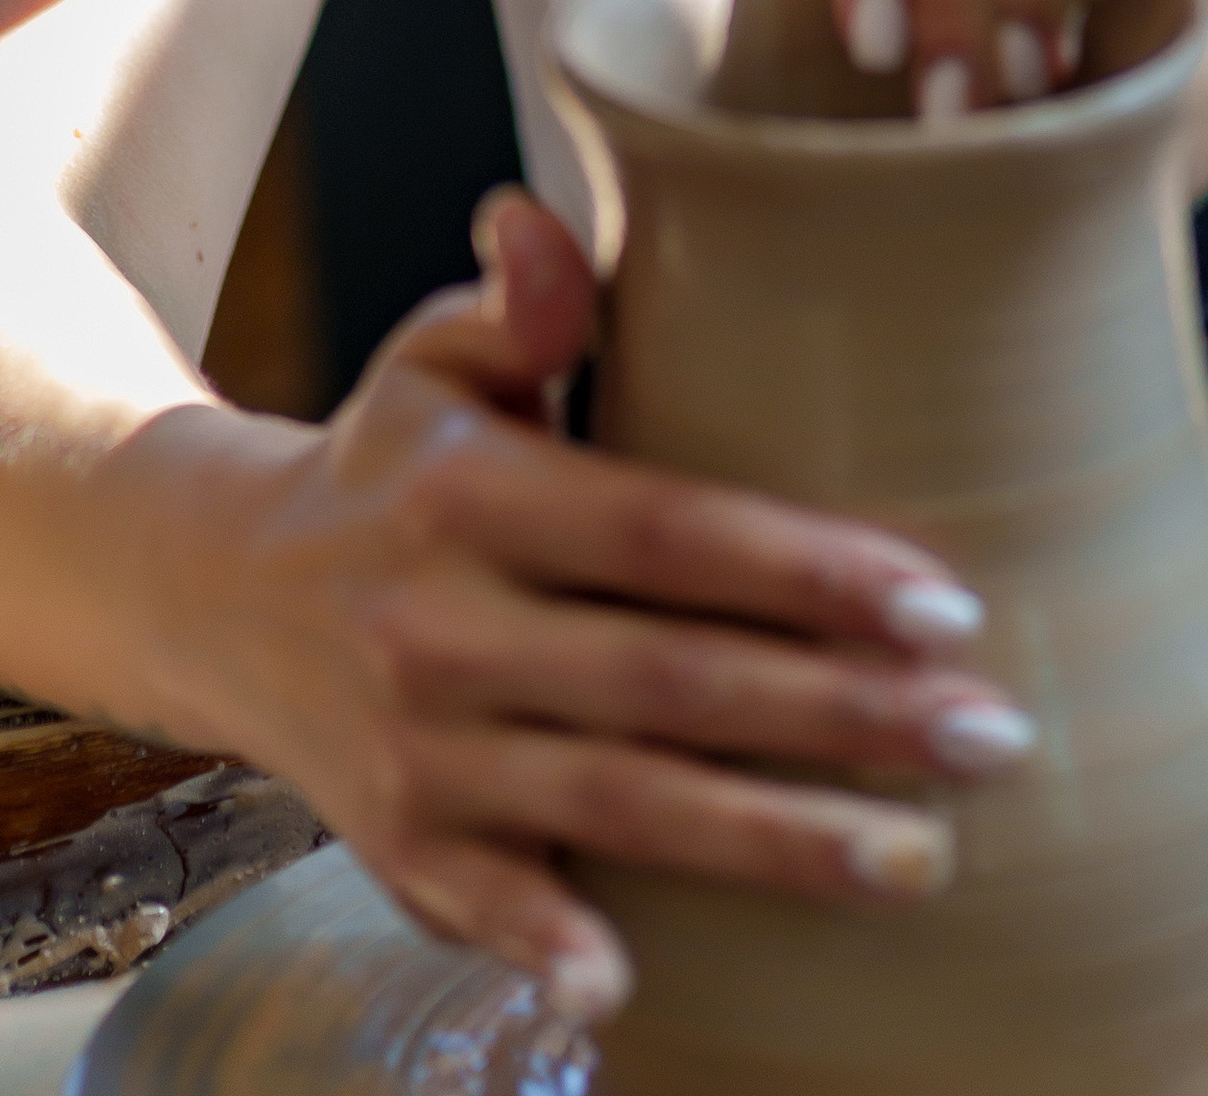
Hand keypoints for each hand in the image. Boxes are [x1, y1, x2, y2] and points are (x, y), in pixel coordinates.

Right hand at [130, 193, 1035, 1022]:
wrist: (219, 593)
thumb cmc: (393, 462)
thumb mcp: (438, 359)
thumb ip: (520, 301)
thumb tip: (543, 221)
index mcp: (473, 493)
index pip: (664, 532)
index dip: (800, 569)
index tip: (941, 601)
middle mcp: (443, 624)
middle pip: (670, 681)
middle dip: (839, 716)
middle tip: (989, 736)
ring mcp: (421, 748)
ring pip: (619, 805)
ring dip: (775, 843)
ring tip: (923, 859)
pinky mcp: (401, 847)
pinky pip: (486, 906)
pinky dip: (552, 945)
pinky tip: (636, 986)